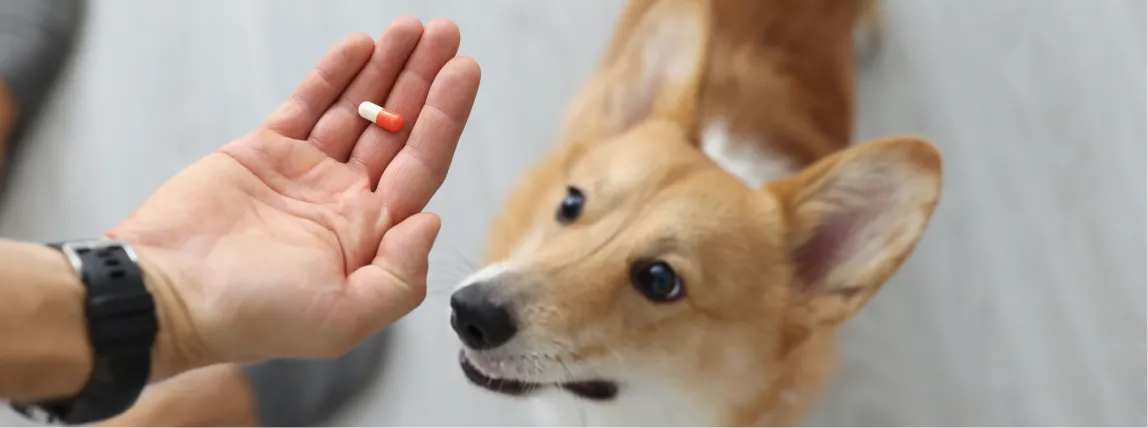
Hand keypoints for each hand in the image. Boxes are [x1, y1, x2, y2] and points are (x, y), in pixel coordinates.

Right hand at [107, 18, 479, 373]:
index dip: (446, 117)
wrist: (166, 296)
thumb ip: (399, 276)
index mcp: (369, 235)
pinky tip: (362, 45)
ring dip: (386, 68)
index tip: (465, 71)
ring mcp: (304, 173)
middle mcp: (343, 201)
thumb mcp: (343, 319)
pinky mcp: (262, 152)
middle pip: (397, 129)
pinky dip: (334, 74)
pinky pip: (308, 103)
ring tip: (413, 28)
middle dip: (423, 80)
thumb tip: (432, 220)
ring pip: (357, 109)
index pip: (422, 165)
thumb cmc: (252, 317)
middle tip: (447, 33)